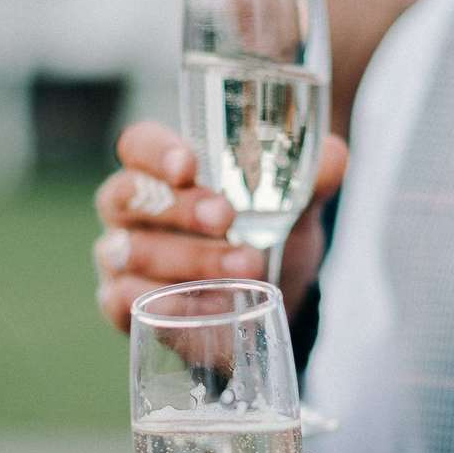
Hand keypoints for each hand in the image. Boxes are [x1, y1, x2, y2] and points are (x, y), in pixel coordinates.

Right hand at [94, 123, 348, 333]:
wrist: (264, 304)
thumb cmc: (263, 237)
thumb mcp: (292, 210)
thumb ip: (310, 181)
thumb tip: (336, 156)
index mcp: (160, 171)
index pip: (138, 145)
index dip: (156, 152)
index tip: (190, 166)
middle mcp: (128, 210)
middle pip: (126, 195)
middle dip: (179, 208)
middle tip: (228, 219)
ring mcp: (118, 259)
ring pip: (130, 251)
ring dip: (188, 259)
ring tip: (245, 268)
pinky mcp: (120, 305)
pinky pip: (126, 303)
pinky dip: (171, 305)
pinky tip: (213, 307)